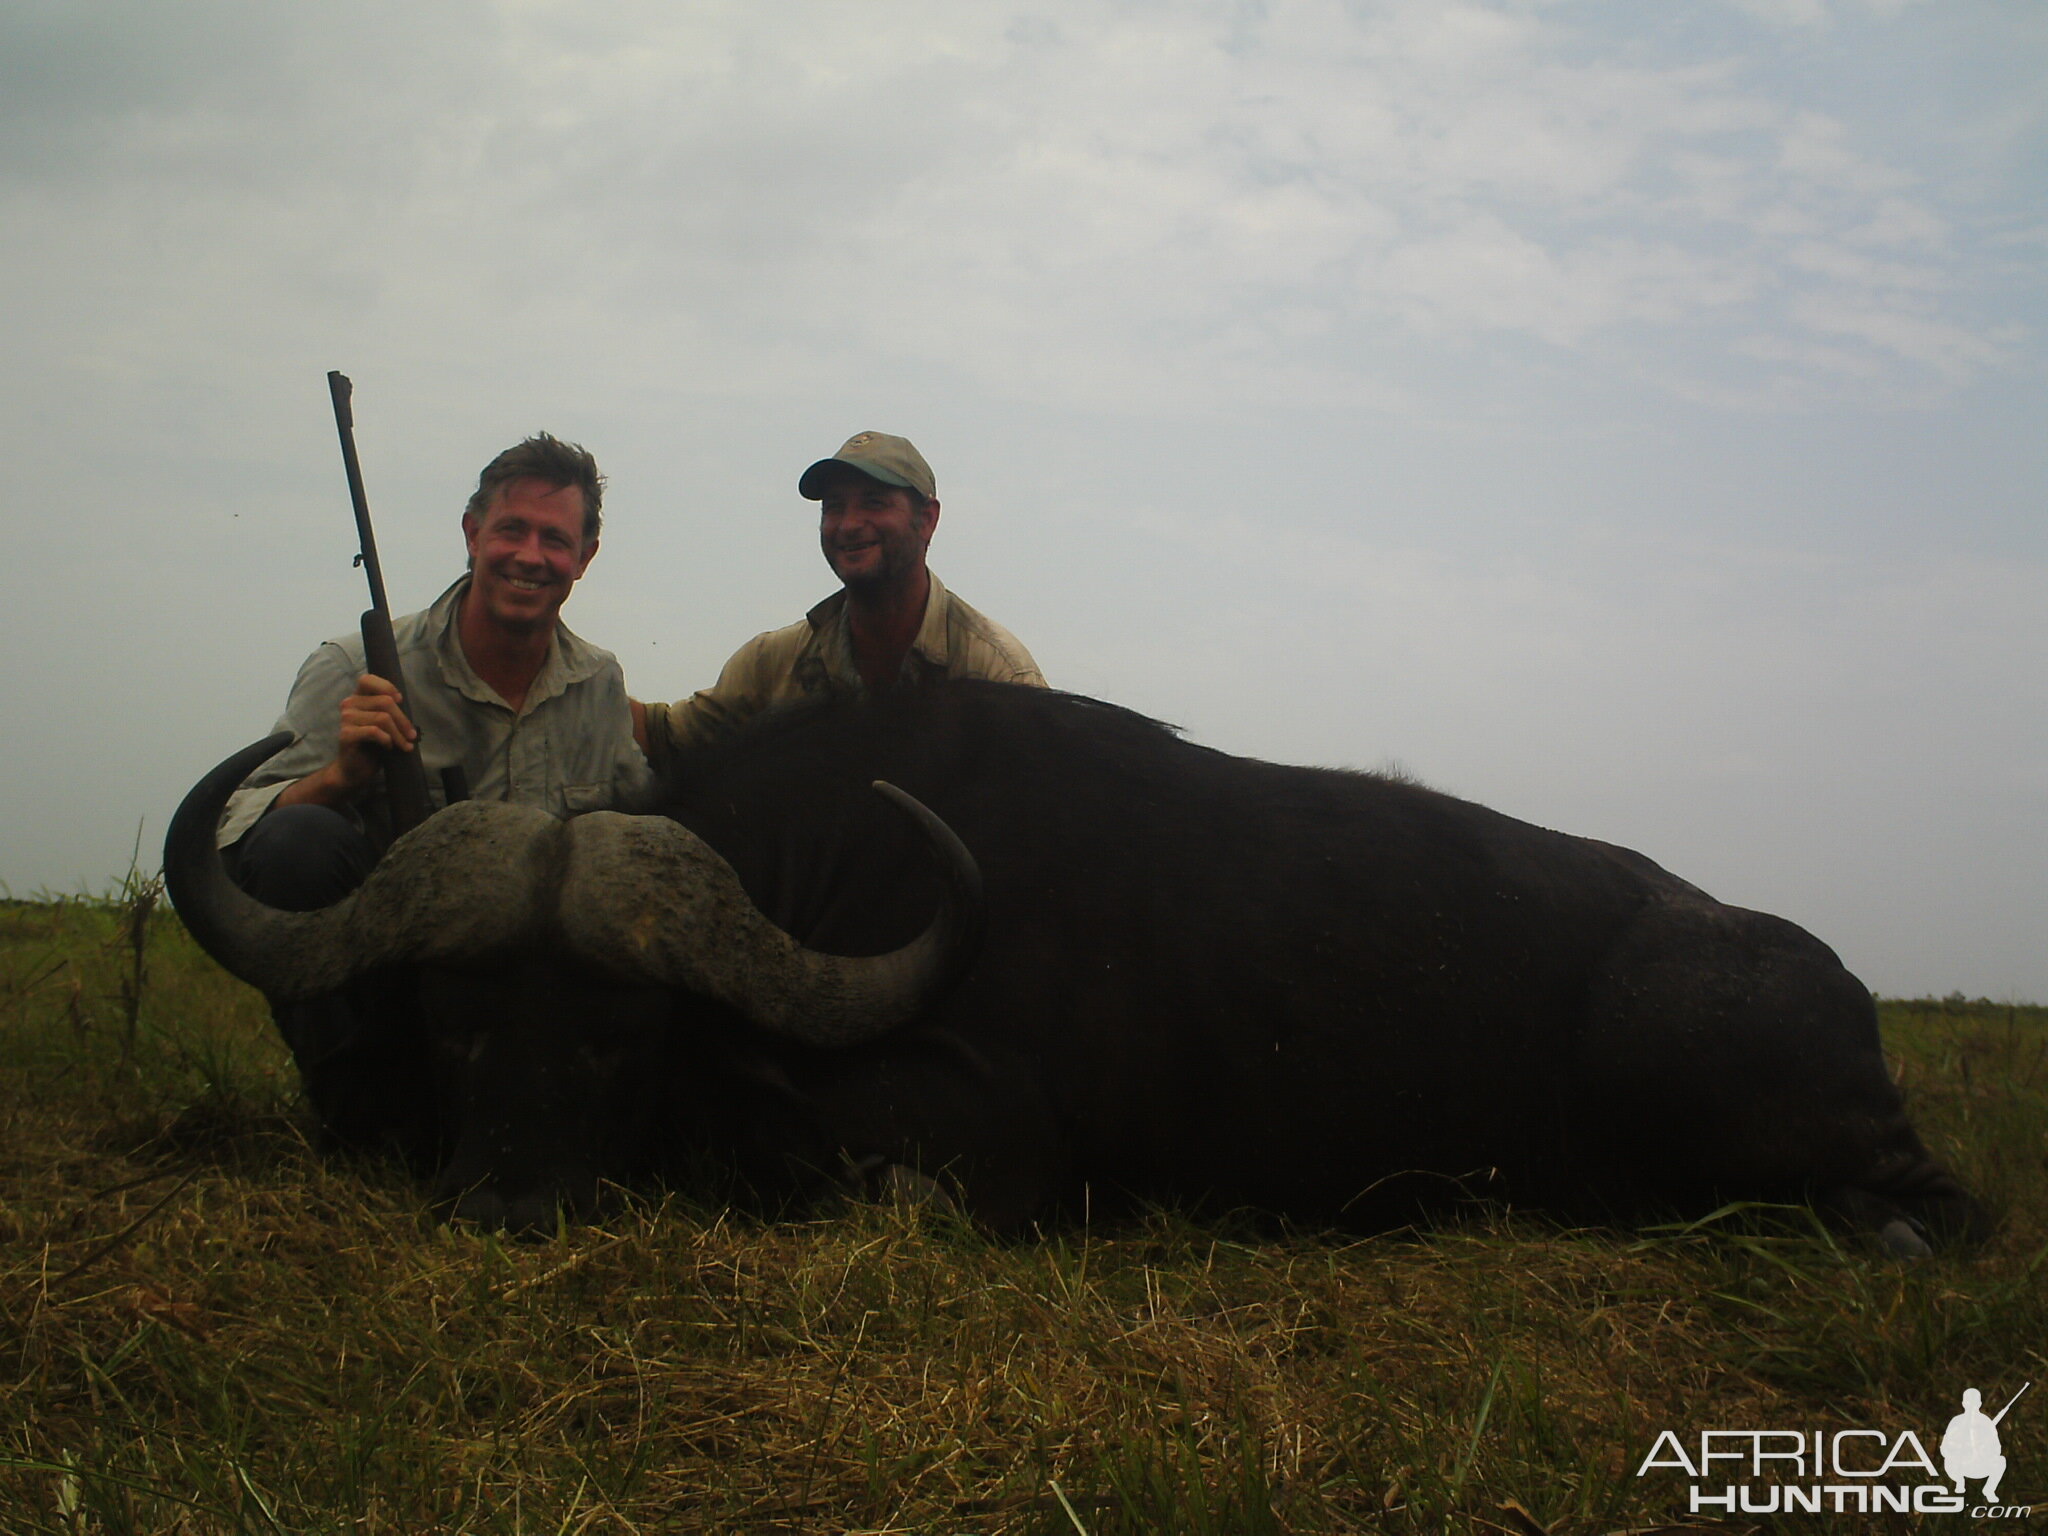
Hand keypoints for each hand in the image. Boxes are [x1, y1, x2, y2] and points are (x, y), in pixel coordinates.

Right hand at [332, 673, 418, 794]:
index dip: (387, 687)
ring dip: (398, 734)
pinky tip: (388, 747)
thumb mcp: (384, 724)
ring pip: (382, 718)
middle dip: (403, 720)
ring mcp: (346, 719)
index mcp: (358, 698)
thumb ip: (389, 711)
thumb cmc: (373, 745)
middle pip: (384, 702)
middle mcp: (349, 704)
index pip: (367, 679)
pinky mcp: (346, 734)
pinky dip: (387, 739)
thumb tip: (405, 705)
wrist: (355, 769)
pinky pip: (374, 731)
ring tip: (404, 745)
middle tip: (411, 736)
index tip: (400, 700)